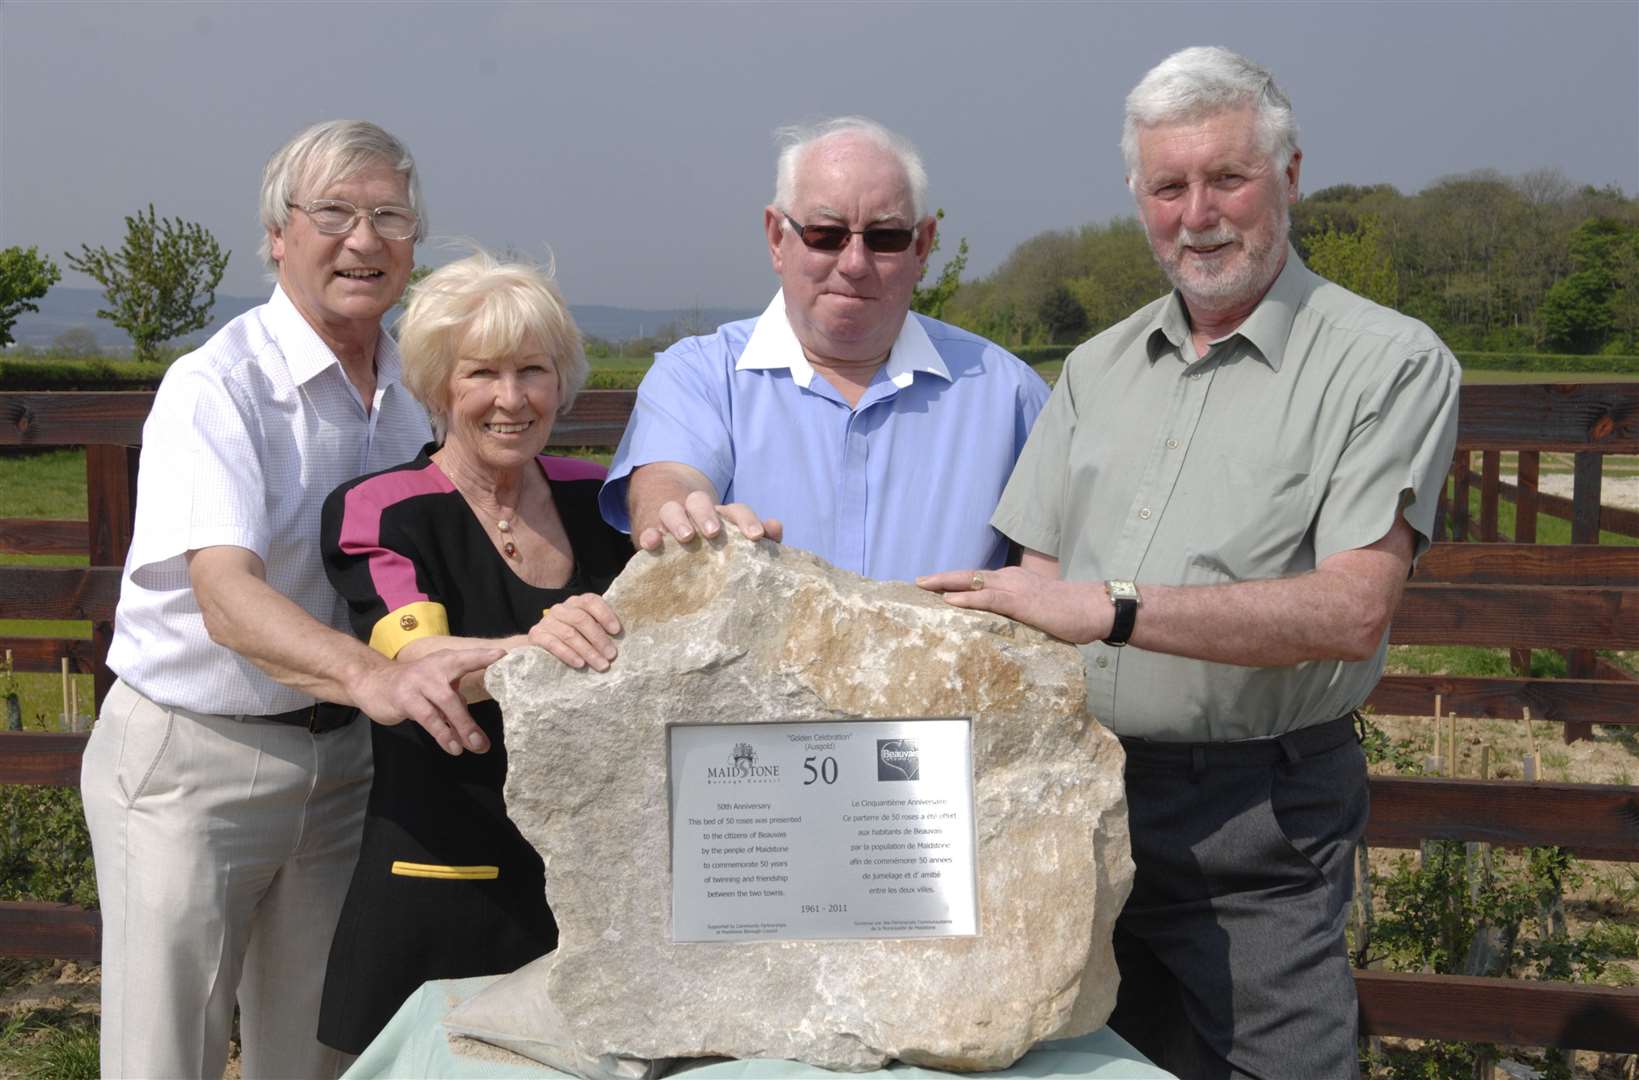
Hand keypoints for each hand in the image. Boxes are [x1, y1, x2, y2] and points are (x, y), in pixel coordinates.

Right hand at [350, 646, 505, 754]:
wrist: (374, 682)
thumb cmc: (416, 686)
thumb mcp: (439, 685)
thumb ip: (457, 700)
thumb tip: (476, 733)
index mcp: (447, 661)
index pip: (468, 657)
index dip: (484, 656)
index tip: (503, 654)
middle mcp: (434, 668)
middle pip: (456, 692)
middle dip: (470, 720)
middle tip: (484, 743)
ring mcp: (419, 682)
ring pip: (444, 705)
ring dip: (460, 728)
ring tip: (473, 747)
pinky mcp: (405, 698)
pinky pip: (428, 717)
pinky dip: (442, 732)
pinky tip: (452, 746)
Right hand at [529, 593, 622, 671]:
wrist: (541, 646)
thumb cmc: (573, 638)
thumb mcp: (587, 630)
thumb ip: (600, 628)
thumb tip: (622, 638)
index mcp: (576, 603)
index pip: (591, 601)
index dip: (605, 614)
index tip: (617, 631)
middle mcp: (561, 608)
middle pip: (581, 619)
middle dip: (599, 639)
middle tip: (611, 656)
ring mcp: (547, 621)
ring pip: (570, 633)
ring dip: (588, 651)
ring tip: (601, 665)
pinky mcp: (536, 634)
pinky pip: (553, 644)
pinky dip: (569, 654)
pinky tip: (580, 664)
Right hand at [636, 490, 782, 551]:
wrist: (674, 538)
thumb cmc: (715, 547)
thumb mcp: (737, 542)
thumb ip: (759, 537)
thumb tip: (775, 528)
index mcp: (721, 515)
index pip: (736, 510)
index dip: (747, 520)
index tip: (756, 536)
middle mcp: (696, 513)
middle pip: (700, 501)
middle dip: (708, 514)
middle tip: (715, 533)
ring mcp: (671, 521)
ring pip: (672, 509)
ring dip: (679, 520)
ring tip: (686, 537)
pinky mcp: (650, 533)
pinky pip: (647, 529)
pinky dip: (648, 534)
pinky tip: (651, 543)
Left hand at [916, 567, 1109, 644]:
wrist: (1095, 608)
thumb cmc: (1072, 613)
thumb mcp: (1038, 611)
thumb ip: (1019, 615)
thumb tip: (1004, 628)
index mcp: (1014, 581)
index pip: (979, 579)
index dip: (956, 581)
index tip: (934, 586)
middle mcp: (1011, 578)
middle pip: (969, 575)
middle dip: (942, 578)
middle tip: (918, 582)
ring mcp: (1015, 588)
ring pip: (973, 581)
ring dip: (946, 583)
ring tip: (924, 586)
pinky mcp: (1021, 601)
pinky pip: (989, 597)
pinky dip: (968, 597)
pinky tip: (950, 599)